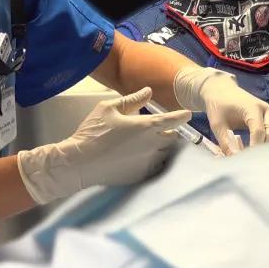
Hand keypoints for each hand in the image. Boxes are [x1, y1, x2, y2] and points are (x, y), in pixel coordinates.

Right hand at [17, 87, 191, 203]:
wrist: (80, 163)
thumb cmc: (93, 132)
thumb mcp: (109, 108)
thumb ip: (132, 100)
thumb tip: (148, 92)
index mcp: (146, 126)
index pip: (173, 119)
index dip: (183, 116)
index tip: (188, 114)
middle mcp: (152, 145)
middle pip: (173, 138)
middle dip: (170, 132)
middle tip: (159, 129)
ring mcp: (148, 162)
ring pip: (165, 153)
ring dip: (162, 147)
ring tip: (149, 144)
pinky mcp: (142, 176)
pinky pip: (156, 167)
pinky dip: (153, 161)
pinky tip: (141, 158)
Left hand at [174, 67, 268, 154]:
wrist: (222, 91)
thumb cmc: (219, 106)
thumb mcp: (217, 124)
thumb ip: (225, 142)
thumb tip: (234, 159)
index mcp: (252, 108)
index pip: (258, 131)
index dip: (254, 148)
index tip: (246, 160)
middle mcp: (266, 110)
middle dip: (264, 149)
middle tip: (252, 160)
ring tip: (261, 154)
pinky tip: (267, 149)